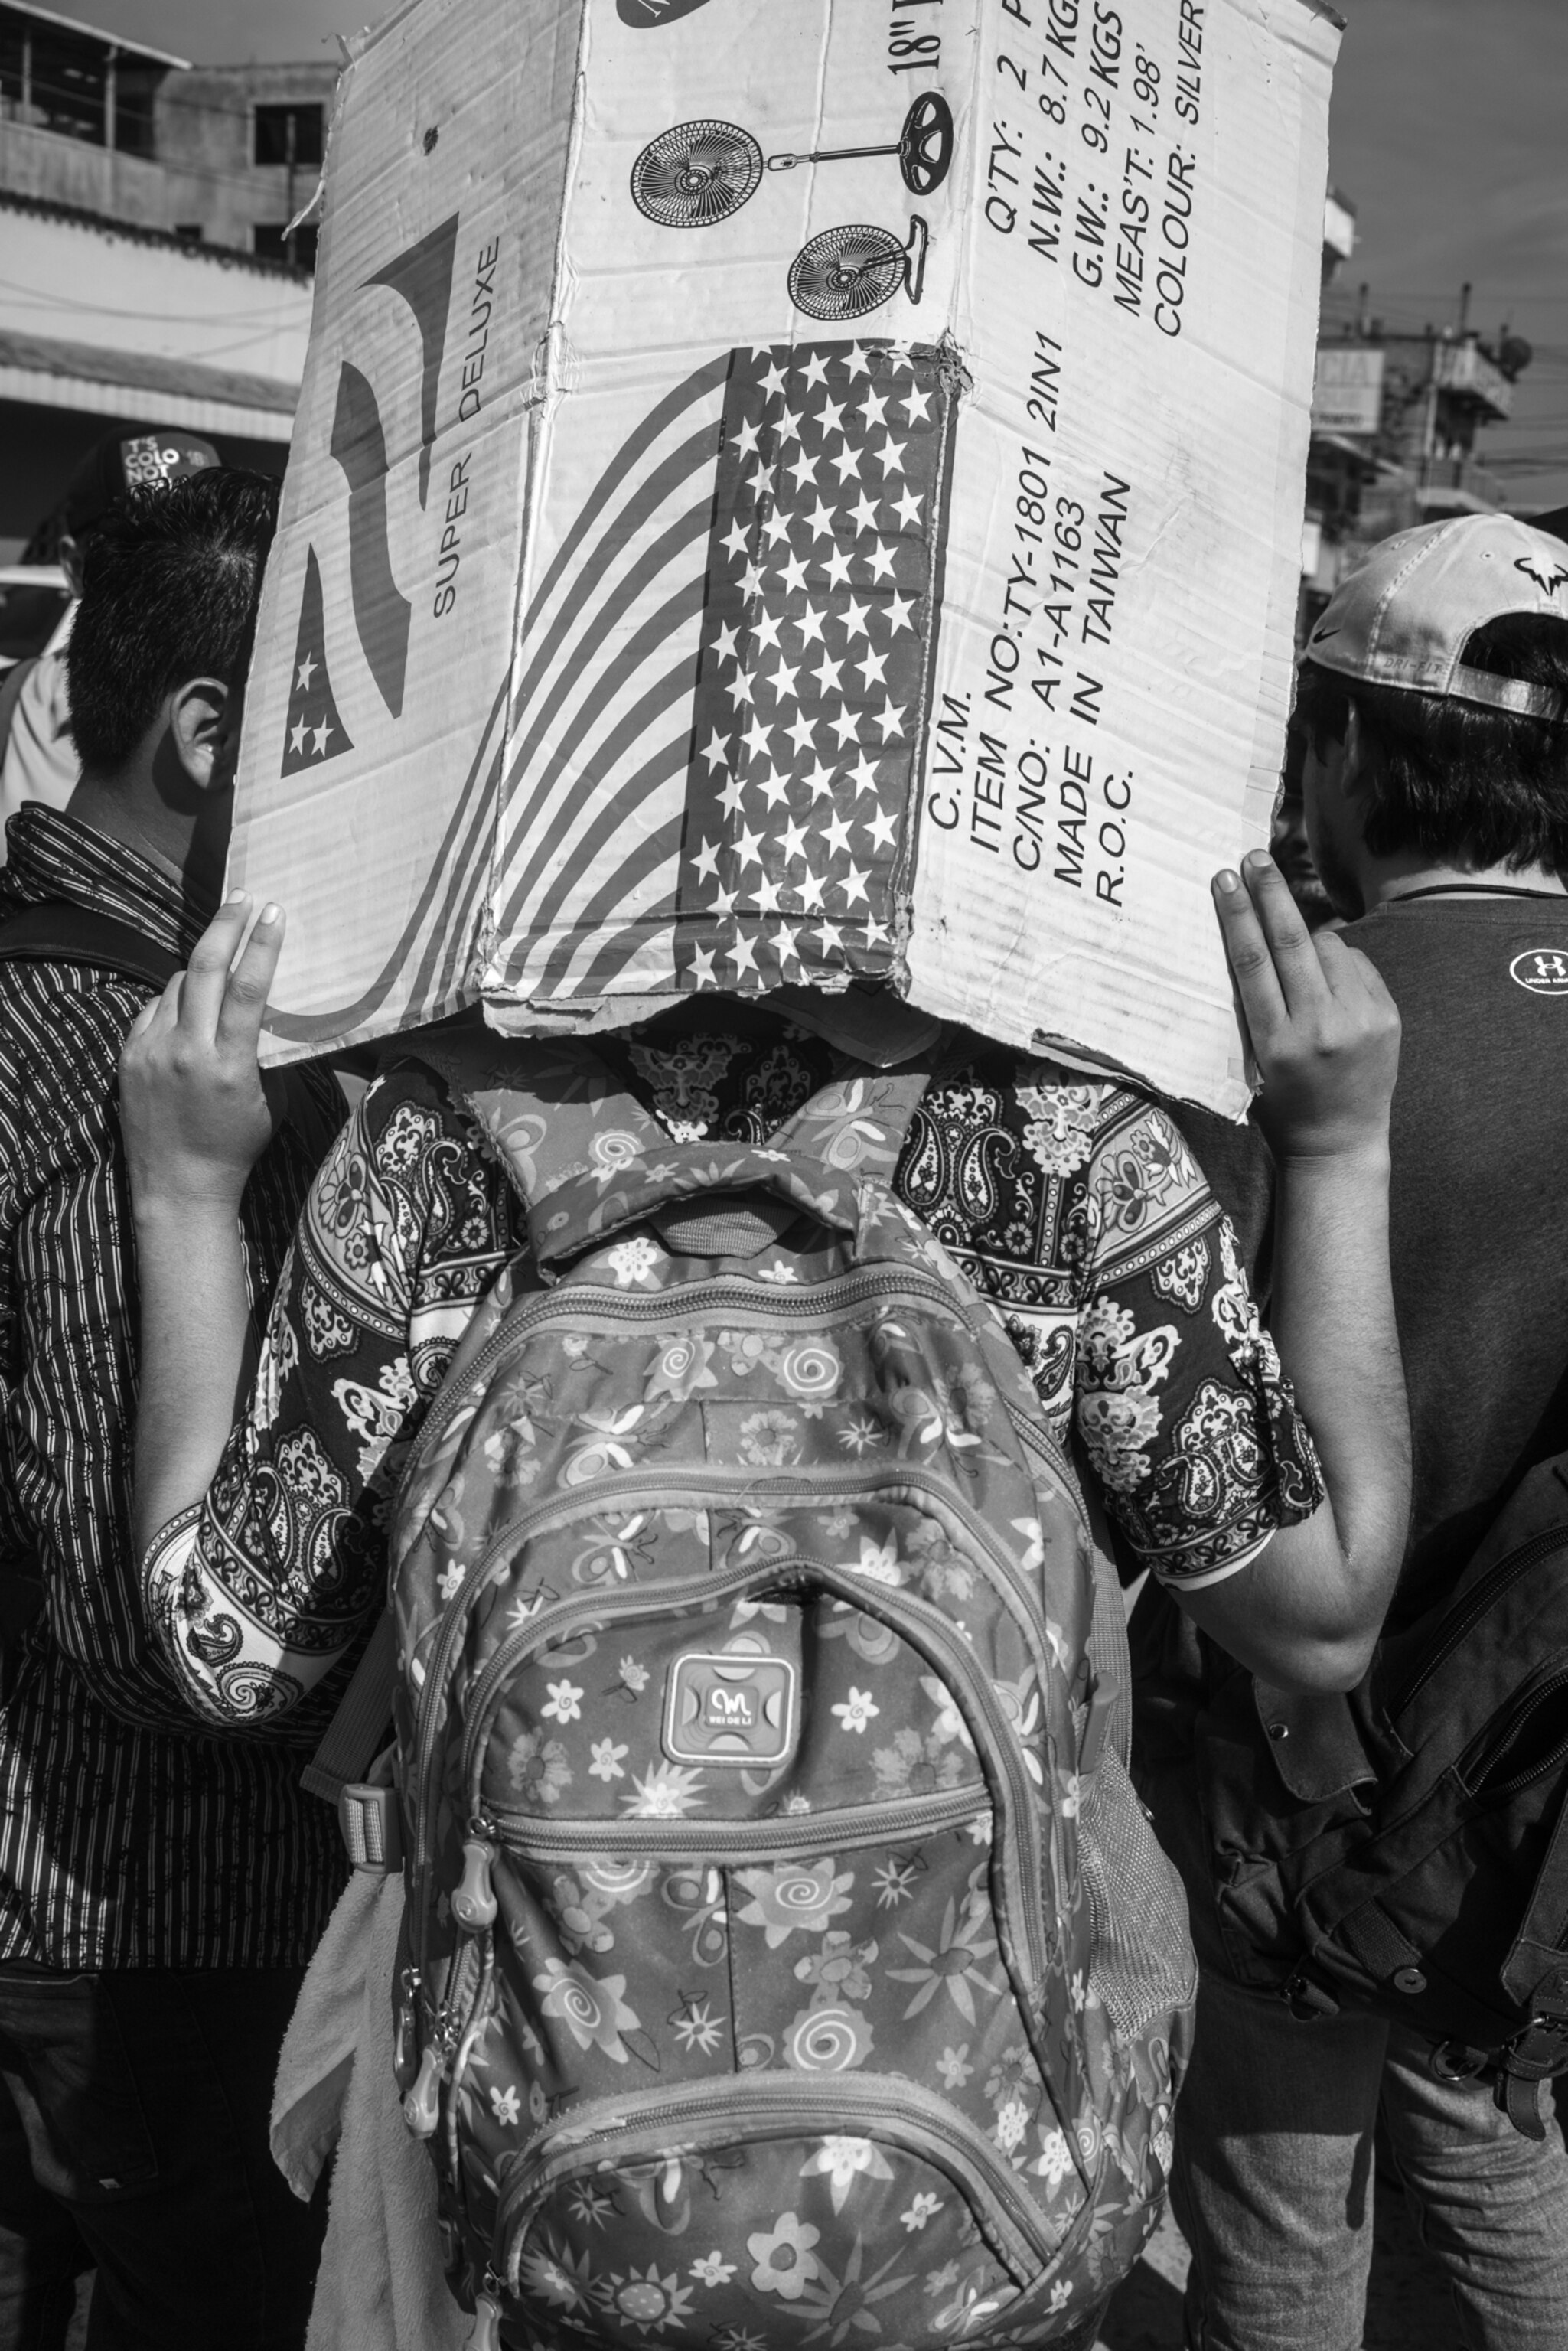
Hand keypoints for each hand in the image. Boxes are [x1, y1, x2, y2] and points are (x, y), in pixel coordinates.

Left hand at [119, 893, 285, 1214]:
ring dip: (200, 968)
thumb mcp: (269, 1101)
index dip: (263, 944)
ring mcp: (151, 1052)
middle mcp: (186, 1052)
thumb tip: (272, 1011)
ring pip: (175, 984)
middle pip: (204, 968)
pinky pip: (153, 1010)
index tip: (275, 912)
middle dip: (225, 926)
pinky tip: (187, 1008)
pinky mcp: (128, 1057)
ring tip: (220, 959)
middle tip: (242, 899)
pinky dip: (173, 1001)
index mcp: (230, 1065)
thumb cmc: (236, 1147)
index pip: (249, 988)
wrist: (178, 1187)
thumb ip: (267, 1053)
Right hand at [1213, 851, 1398, 1159]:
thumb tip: (1255, 941)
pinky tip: (1327, 982)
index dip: (1237, 916)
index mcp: (1276, 1042)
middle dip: (1270, 893)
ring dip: (1306, 937)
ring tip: (1294, 957)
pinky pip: (1357, 963)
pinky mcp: (1387, 1015)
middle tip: (1254, 858)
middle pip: (1291, 940)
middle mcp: (1320, 1027)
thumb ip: (1253, 1008)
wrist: (1339, 1143)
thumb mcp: (1252, 1062)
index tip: (1224, 879)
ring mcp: (1359, 1019)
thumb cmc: (1280, 1105)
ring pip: (1328, 944)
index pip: (1253, 963)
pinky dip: (1337, 961)